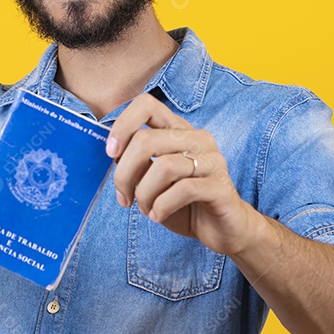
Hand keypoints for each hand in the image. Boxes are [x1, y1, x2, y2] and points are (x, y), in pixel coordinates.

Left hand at [106, 93, 260, 255]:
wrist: (222, 229)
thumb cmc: (183, 203)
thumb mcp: (152, 180)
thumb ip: (136, 162)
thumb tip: (114, 153)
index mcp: (178, 130)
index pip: (147, 105)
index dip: (122, 125)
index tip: (111, 153)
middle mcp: (197, 138)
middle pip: (146, 140)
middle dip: (125, 174)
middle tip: (124, 197)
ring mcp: (212, 160)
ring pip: (163, 167)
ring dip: (144, 194)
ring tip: (146, 209)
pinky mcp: (221, 186)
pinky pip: (183, 190)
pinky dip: (162, 206)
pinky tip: (158, 215)